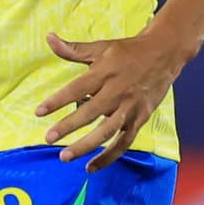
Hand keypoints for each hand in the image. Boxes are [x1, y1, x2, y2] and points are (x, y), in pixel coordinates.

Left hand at [38, 26, 188, 166]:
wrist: (165, 54)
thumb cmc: (127, 51)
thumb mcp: (100, 47)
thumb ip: (73, 49)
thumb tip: (48, 37)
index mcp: (105, 72)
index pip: (77, 89)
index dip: (57, 101)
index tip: (38, 112)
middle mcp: (118, 91)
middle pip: (91, 113)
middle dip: (68, 127)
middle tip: (47, 139)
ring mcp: (131, 107)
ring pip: (108, 131)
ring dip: (87, 146)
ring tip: (65, 157)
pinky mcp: (141, 118)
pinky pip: (124, 141)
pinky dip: (109, 156)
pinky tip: (91, 167)